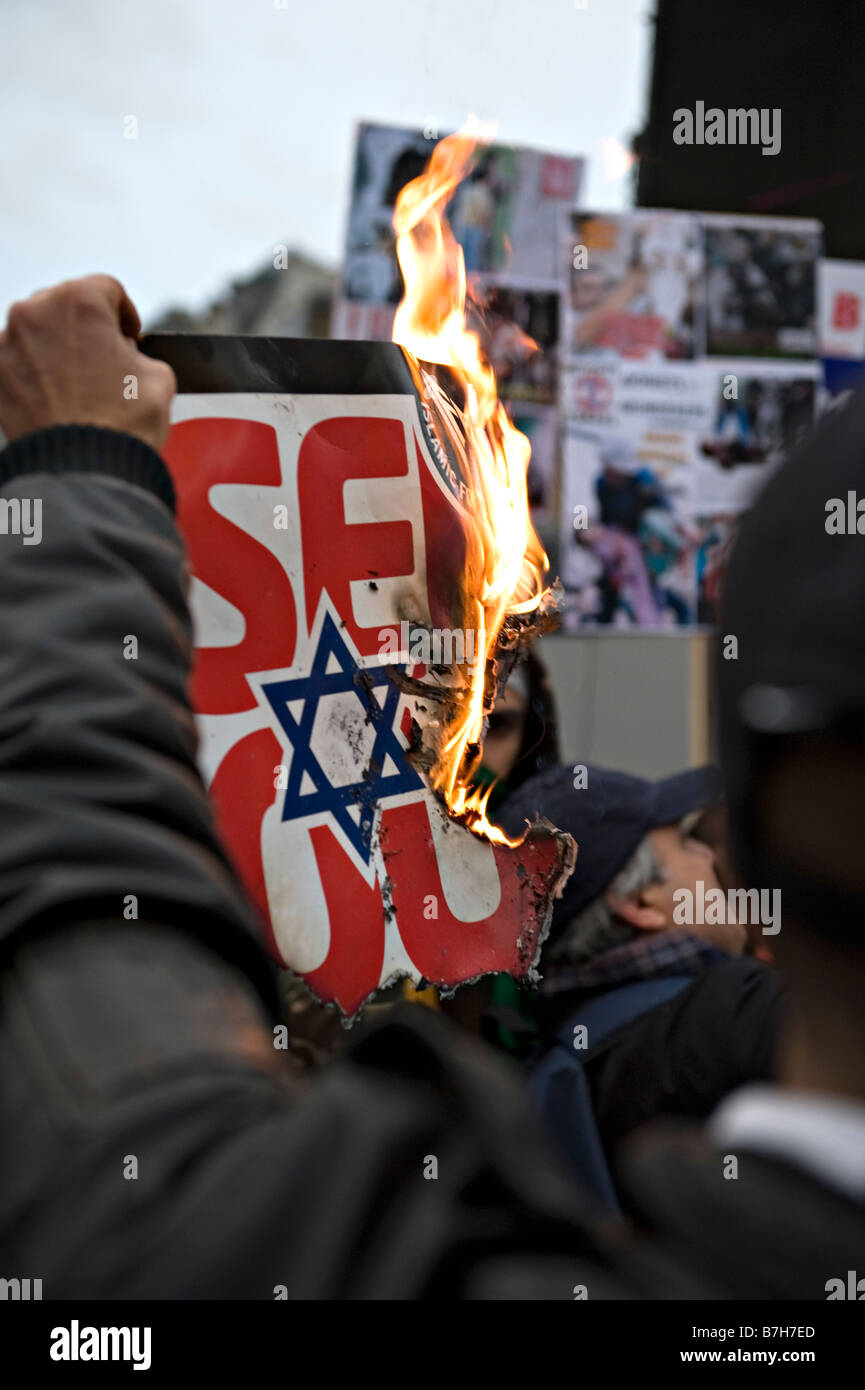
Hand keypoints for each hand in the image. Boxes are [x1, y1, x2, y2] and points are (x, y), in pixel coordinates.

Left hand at [0, 275, 175, 451]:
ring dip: (58, 347)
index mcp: (80, 301)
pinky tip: (56, 396)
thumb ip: (139, 351)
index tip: (129, 336)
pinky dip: (35, 372)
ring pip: (38, 331)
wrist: (85, 470)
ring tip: (78, 383)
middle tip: (104, 360)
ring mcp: (9, 342)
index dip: (125, 314)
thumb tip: (127, 356)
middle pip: (66, 305)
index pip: (107, 289)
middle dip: (86, 328)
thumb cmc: (124, 423)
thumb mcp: (159, 376)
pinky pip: (19, 360)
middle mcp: (36, 311)